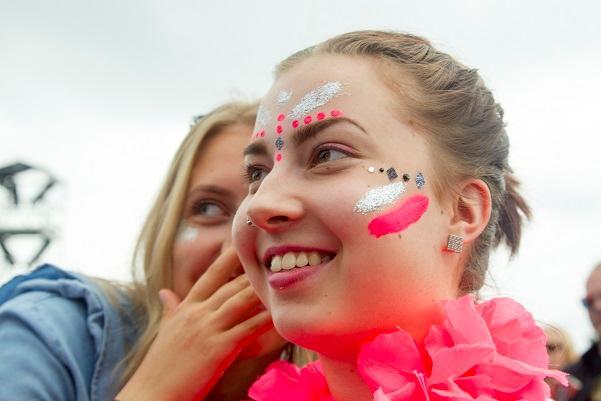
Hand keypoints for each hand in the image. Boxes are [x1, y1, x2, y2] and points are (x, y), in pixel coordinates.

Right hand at [116, 248, 272, 400]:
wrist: (150, 393)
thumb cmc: (159, 365)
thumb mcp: (165, 331)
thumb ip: (171, 309)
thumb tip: (165, 292)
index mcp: (186, 309)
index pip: (209, 276)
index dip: (225, 259)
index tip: (238, 243)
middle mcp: (197, 314)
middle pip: (230, 286)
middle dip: (250, 271)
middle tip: (270, 256)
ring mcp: (208, 330)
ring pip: (240, 302)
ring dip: (259, 290)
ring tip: (278, 277)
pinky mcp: (219, 348)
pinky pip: (248, 329)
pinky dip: (264, 320)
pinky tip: (278, 312)